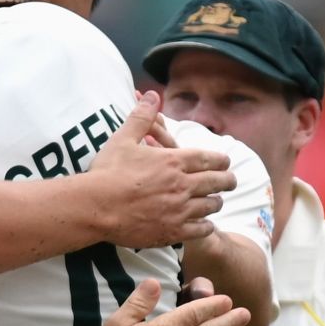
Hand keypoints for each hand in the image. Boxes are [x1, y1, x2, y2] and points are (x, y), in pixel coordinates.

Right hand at [88, 93, 234, 247]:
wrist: (94, 207)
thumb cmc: (106, 172)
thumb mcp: (123, 139)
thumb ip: (142, 117)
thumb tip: (153, 94)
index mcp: (174, 161)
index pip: (211, 158)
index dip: (222, 160)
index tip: (225, 162)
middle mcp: (182, 185)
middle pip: (219, 182)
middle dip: (228, 180)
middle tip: (230, 182)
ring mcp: (179, 210)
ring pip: (212, 205)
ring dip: (215, 202)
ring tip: (214, 202)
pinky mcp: (172, 231)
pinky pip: (201, 229)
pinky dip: (206, 225)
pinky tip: (204, 223)